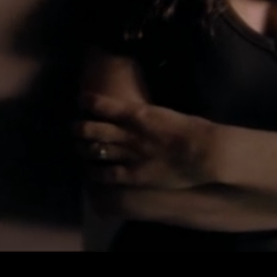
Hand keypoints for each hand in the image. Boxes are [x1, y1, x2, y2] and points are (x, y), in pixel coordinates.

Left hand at [77, 92, 218, 189]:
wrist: (203, 152)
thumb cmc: (192, 129)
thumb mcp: (166, 114)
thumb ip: (149, 115)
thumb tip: (141, 114)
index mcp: (137, 113)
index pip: (103, 105)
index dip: (88, 103)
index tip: (80, 101)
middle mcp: (127, 133)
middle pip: (93, 129)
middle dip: (79, 128)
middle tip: (73, 128)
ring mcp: (129, 155)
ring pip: (96, 150)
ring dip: (82, 148)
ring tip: (76, 147)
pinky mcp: (133, 175)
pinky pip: (106, 174)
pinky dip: (94, 172)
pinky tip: (88, 171)